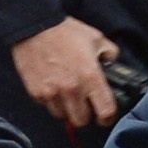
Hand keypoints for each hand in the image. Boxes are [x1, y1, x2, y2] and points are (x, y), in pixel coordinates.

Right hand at [12, 16, 120, 131]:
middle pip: (82, 121)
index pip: (105, 111)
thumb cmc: (65, 31)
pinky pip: (46, 106)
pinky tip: (52, 86)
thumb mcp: (95, 38)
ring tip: (66, 94)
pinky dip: (51, 101)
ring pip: (63, 115)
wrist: (34, 25)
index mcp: (91, 76)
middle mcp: (72, 88)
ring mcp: (52, 92)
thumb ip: (109, 54)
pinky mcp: (36, 92)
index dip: (107, 117)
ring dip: (66, 108)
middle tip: (84, 105)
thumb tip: (113, 64)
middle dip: (85, 114)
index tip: (105, 116)